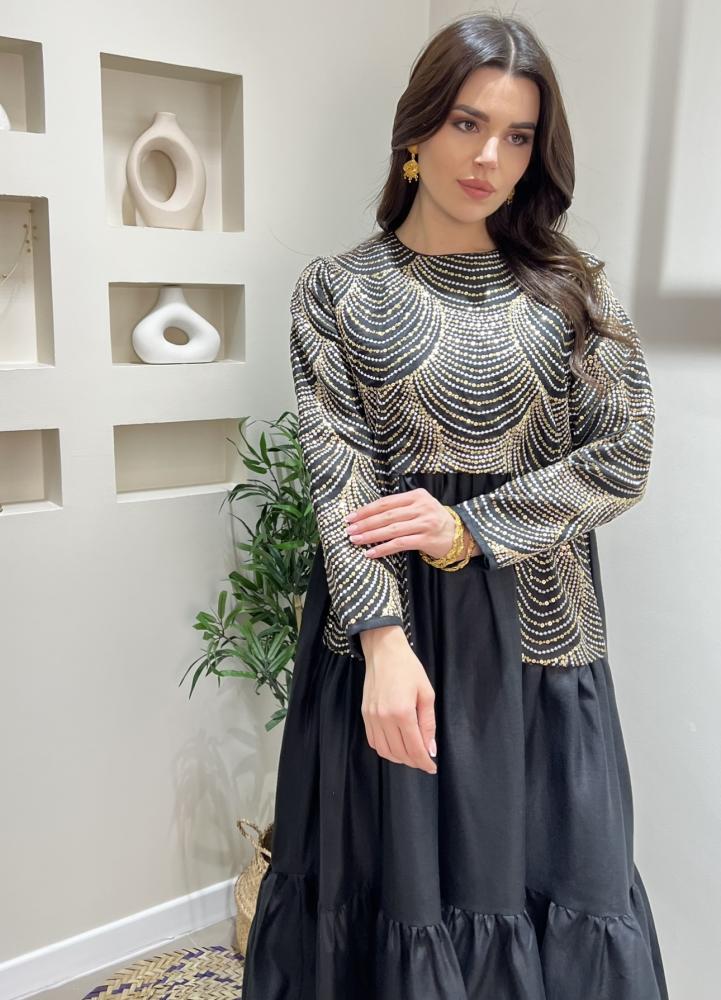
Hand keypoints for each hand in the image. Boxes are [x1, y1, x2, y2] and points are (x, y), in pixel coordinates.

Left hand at [345, 487, 477, 559]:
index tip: (351, 517)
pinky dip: (383, 548)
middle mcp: (421, 508)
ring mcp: (425, 523)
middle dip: (365, 523)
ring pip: (392, 529)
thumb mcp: (420, 507)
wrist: (459, 534)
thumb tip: (368, 515)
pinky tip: (371, 553)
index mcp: (416, 496)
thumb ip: (400, 507)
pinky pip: (400, 544)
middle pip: (387, 515)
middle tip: (349, 530)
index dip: (366, 510)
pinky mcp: (427, 539)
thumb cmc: (433, 520)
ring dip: (371, 536)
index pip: (386, 502)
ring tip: (355, 540)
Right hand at [359, 626, 436, 773]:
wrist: (384, 652)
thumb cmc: (409, 669)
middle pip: (399, 753)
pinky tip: (396, 745)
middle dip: (414, 761)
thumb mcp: (426, 693)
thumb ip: (428, 724)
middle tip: (424, 761)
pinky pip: (373, 741)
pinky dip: (385, 749)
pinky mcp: (364, 715)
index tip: (432, 768)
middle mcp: (384, 718)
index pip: (414, 748)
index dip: (424, 762)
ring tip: (411, 754)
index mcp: (402, 712)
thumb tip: (430, 749)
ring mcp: (371, 717)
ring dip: (399, 758)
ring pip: (384, 751)